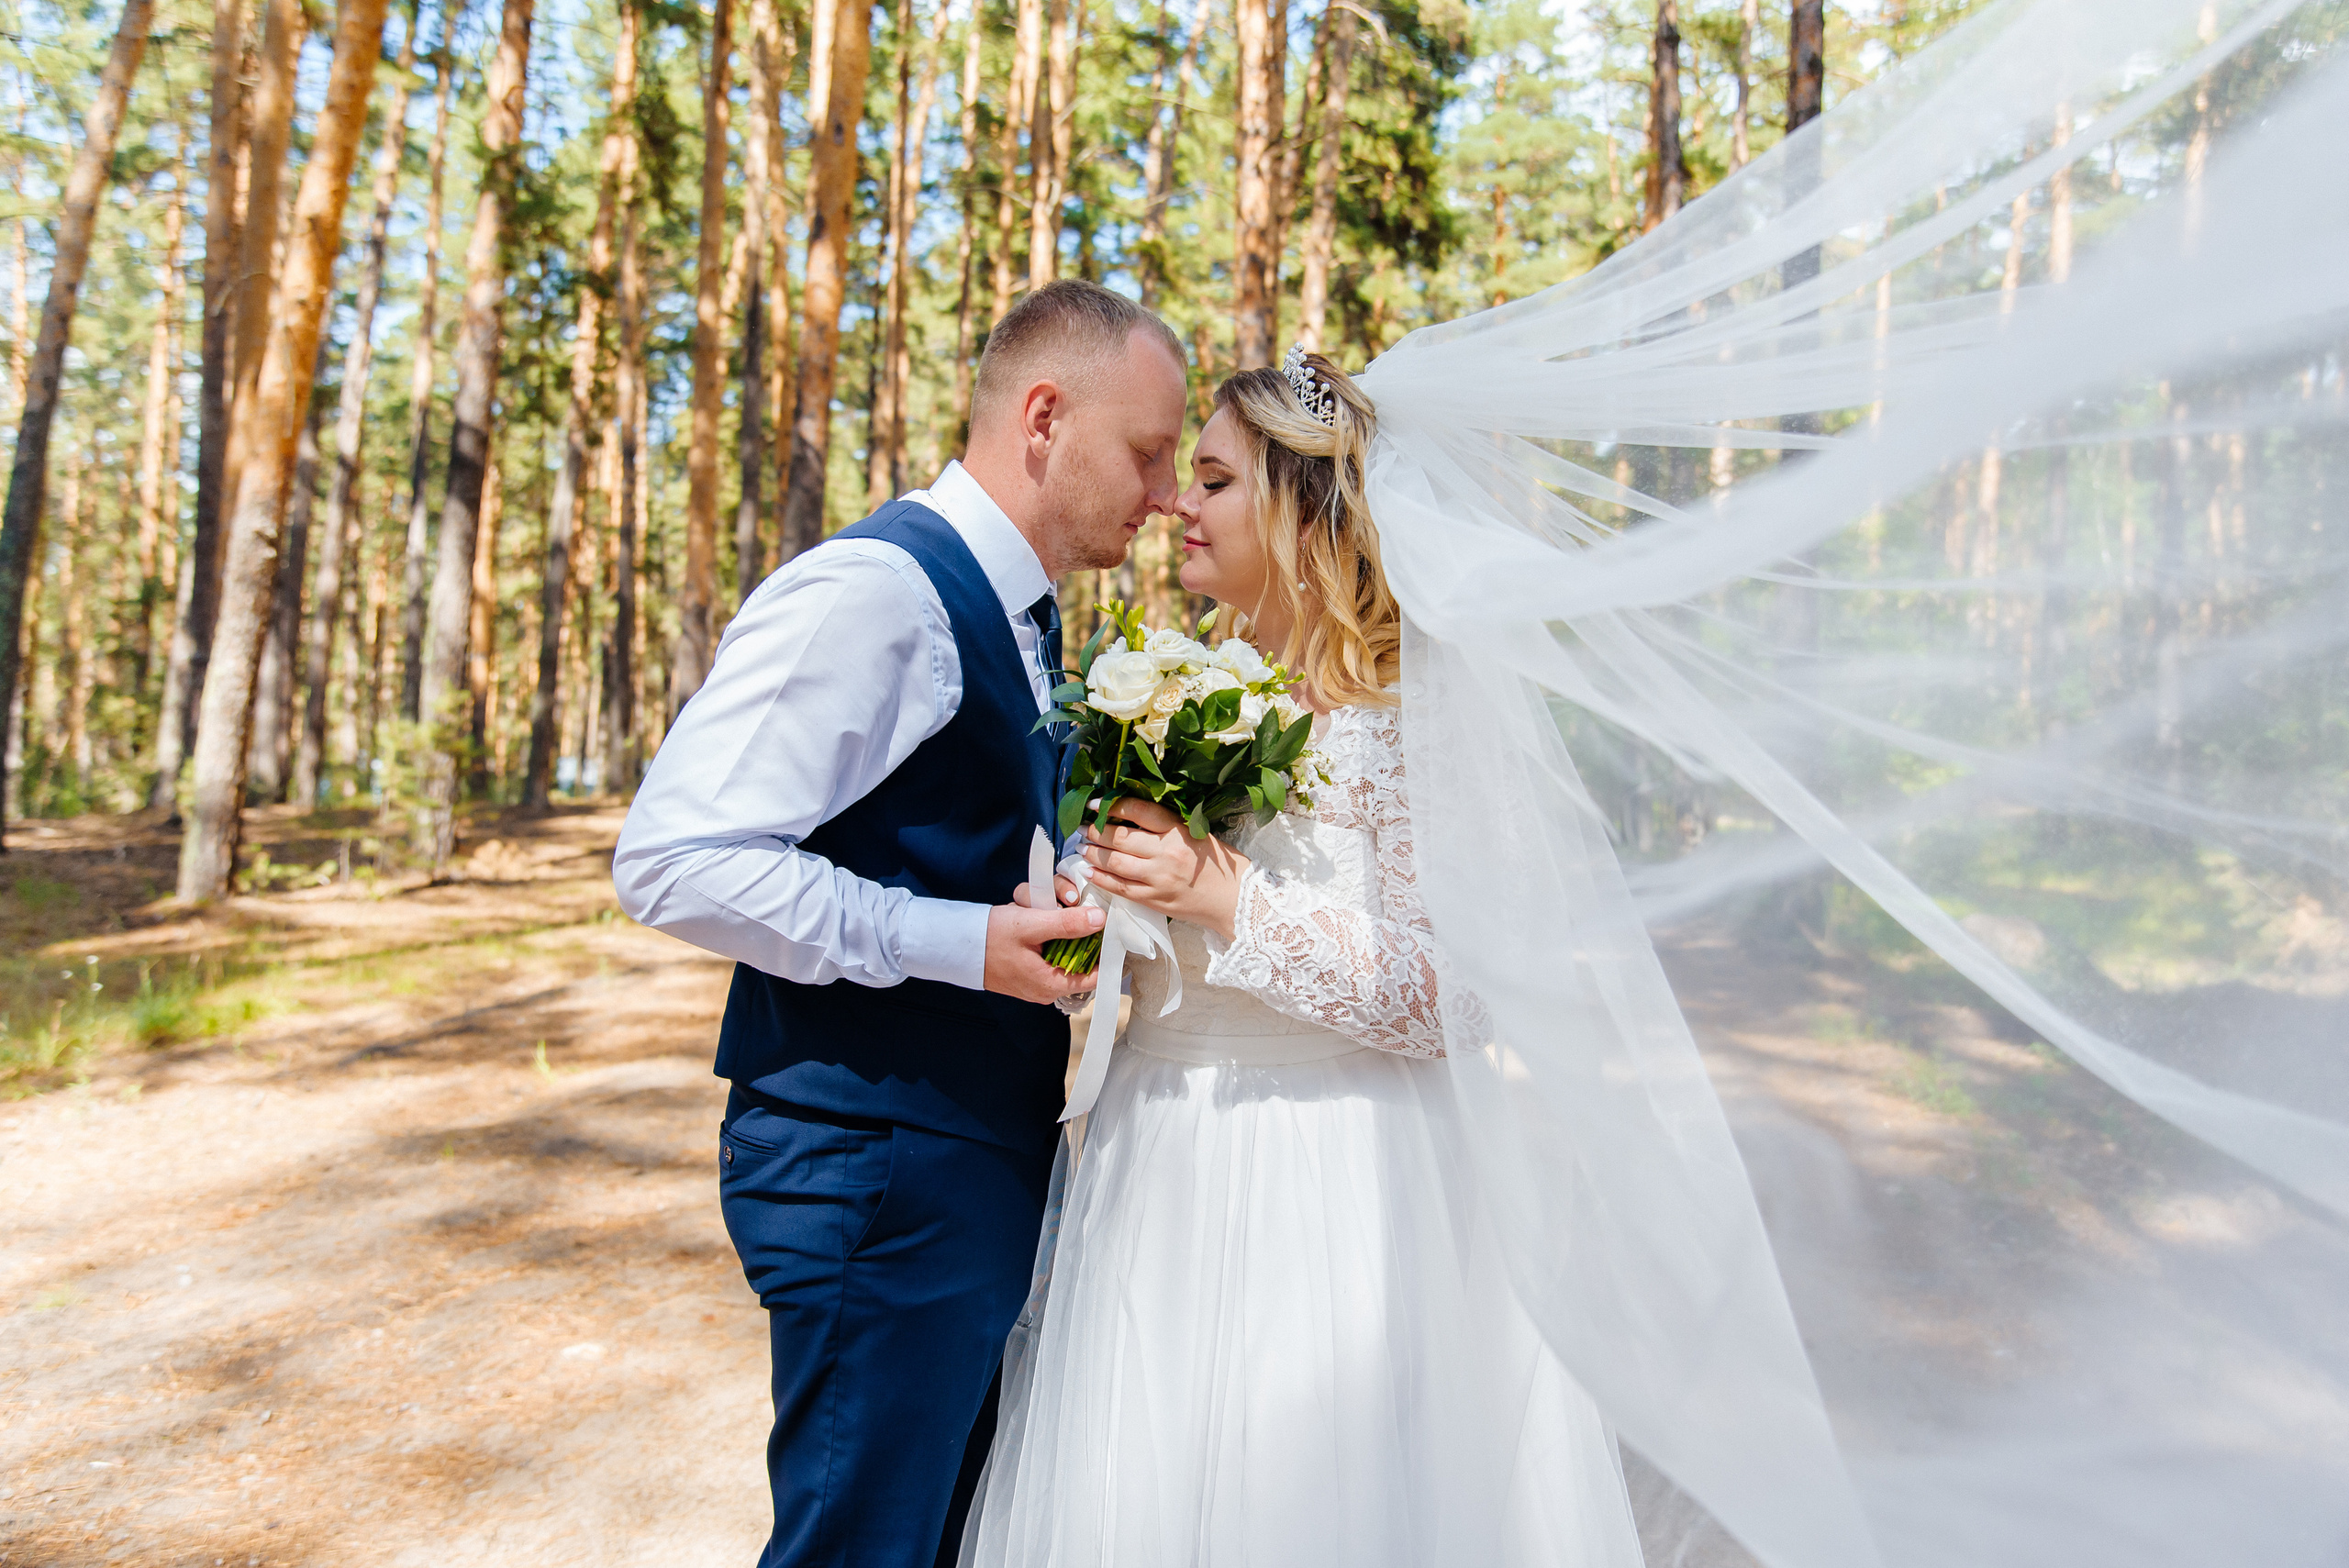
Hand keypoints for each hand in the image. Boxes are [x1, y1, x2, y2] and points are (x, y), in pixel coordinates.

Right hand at [985, 897, 1104, 1003]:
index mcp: (1051, 983)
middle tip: (1062, 898)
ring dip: (1052, 917)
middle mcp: (1047, 985)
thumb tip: (1099, 919)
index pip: (1096, 973)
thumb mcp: (1030, 925)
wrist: (954, 945)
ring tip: (1031, 904)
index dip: (1104, 947)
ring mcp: (1038, 977)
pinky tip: (1026, 911)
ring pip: (1061, 944)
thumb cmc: (988, 938)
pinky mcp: (1030, 965)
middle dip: (1072, 922)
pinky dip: (1040, 924)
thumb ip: (1066, 924)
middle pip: (1079, 953)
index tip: (1105, 922)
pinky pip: (1046, 945)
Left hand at [1081, 798, 1250, 939]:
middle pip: (1121, 838)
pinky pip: (1121, 888)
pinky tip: (1089, 872)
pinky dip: (1102, 879)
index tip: (1095, 803)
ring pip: (1117, 863)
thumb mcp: (1197, 833)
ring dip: (1094, 854)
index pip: (1139, 811)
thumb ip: (1167, 826)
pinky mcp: (1155, 900)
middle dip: (1096, 831)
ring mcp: (1159, 878)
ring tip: (1082, 848)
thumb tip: (1129, 815)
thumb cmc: (1217, 863)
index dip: (1113, 806)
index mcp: (1179, 830)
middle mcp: (1167, 852)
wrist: (1235, 899)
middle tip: (1082, 827)